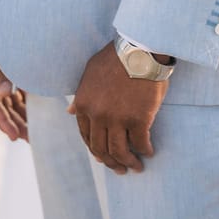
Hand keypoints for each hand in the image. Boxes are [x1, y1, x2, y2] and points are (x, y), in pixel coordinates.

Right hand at [0, 31, 27, 140]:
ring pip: (9, 100)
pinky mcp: (12, 67)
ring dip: (20, 115)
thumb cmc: (11, 26)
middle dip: (13, 122)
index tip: (14, 136)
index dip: (2, 121)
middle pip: (0, 105)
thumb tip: (4, 94)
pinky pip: (17, 90)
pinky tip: (35, 115)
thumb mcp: (6, 49)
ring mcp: (0, 70)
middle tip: (27, 140)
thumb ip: (6, 71)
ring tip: (32, 133)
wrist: (20, 6)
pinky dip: (25, 102)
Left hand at [70, 42, 167, 173]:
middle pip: (101, 149)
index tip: (104, 157)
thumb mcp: (90, 73)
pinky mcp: (138, 119)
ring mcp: (117, 119)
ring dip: (128, 163)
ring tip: (136, 167)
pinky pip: (140, 143)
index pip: (86, 136)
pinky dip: (145, 151)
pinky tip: (149, 152)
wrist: (140, 48)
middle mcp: (97, 116)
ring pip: (119, 151)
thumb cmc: (116, 57)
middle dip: (111, 163)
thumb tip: (70, 112)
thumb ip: (80, 95)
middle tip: (121, 169)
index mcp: (83, 105)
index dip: (95, 150)